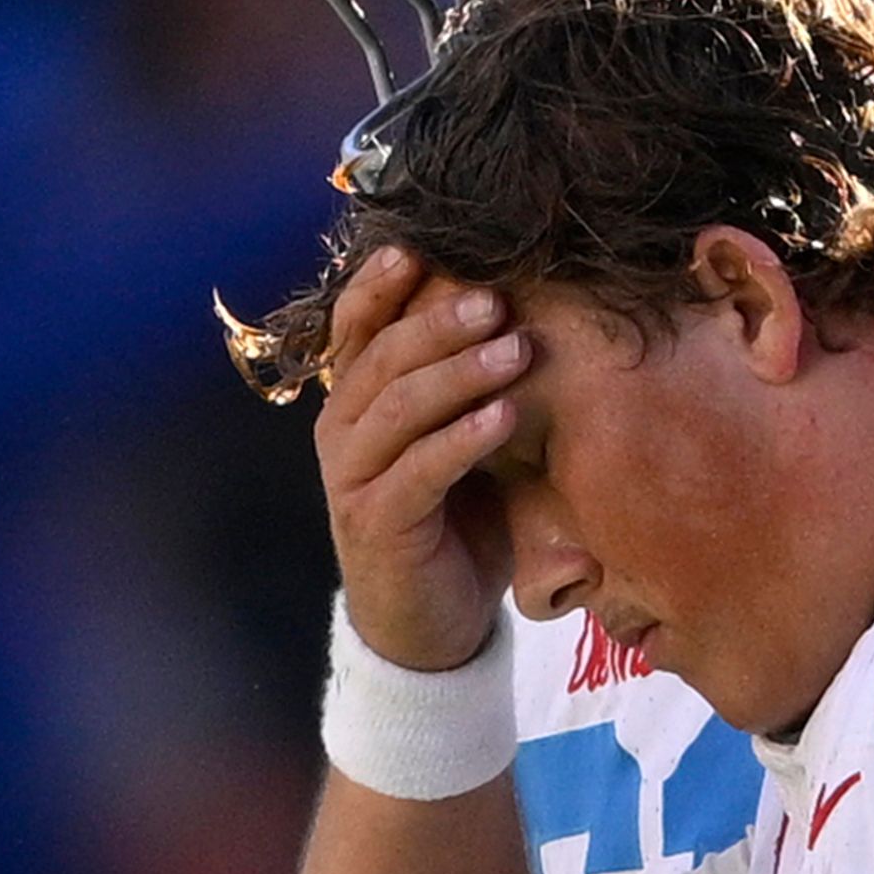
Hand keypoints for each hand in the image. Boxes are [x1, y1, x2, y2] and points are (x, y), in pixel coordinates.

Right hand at [314, 249, 528, 669]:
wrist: (431, 626)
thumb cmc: (457, 523)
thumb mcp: (465, 444)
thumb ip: (474, 388)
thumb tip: (531, 312)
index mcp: (357, 403)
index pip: (357, 328)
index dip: (380, 285)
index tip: (419, 247)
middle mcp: (342, 432)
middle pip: (382, 357)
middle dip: (439, 322)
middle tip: (497, 299)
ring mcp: (353, 478)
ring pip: (398, 407)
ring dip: (459, 373)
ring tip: (516, 351)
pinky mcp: (377, 523)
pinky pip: (419, 470)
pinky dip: (462, 439)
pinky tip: (503, 416)